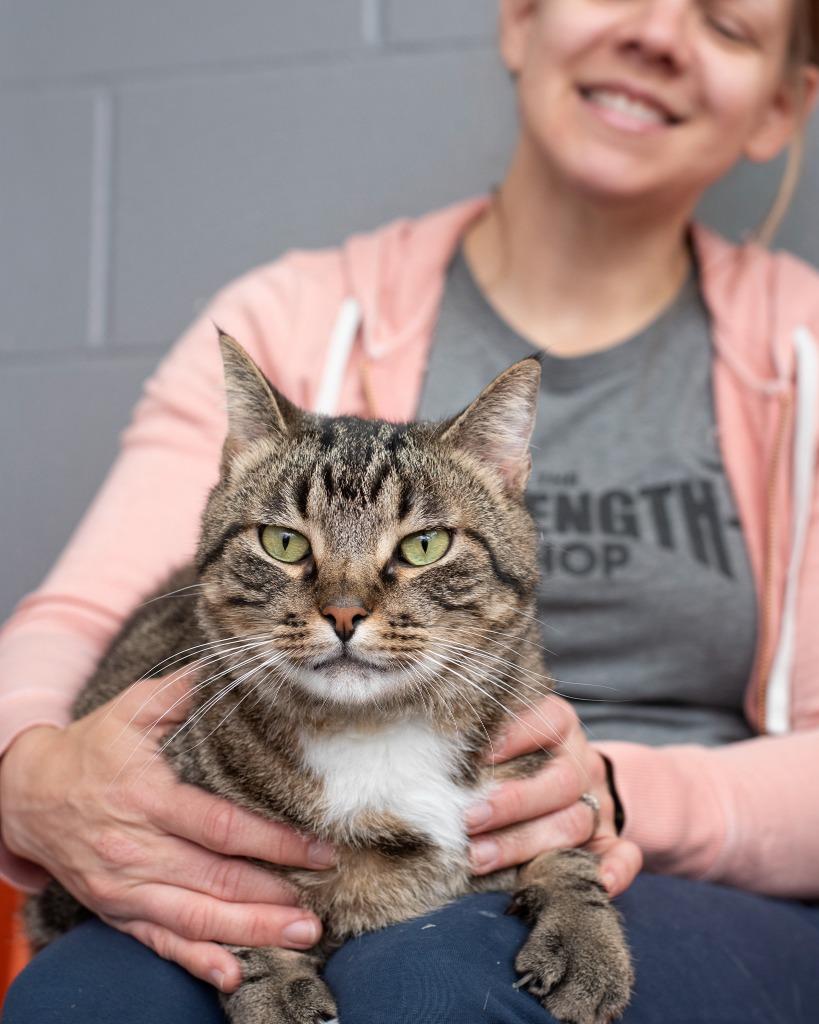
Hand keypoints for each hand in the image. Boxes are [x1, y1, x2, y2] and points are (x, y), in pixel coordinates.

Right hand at [0, 674, 335, 991]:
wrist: (27, 794)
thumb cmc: (93, 746)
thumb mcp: (136, 707)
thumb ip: (187, 690)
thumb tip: (238, 666)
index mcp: (146, 796)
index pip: (221, 828)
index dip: (274, 843)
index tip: (318, 849)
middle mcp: (135, 849)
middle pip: (216, 882)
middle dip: (274, 896)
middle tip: (321, 902)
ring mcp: (125, 888)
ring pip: (195, 920)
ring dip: (251, 933)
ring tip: (301, 935)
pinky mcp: (116, 911)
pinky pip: (160, 943)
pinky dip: (197, 962)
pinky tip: (233, 973)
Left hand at [466, 694, 641, 895]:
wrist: (577, 778)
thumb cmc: (519, 756)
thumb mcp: (508, 733)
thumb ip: (485, 739)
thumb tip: (435, 752)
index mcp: (559, 726)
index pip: (547, 721)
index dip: (515, 736)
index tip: (479, 755)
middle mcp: (581, 763)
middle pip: (559, 782)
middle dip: (512, 803)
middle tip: (468, 819)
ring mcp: (599, 802)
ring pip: (574, 822)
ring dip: (526, 844)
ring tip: (478, 858)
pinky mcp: (611, 838)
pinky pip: (625, 854)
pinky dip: (616, 870)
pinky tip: (600, 884)